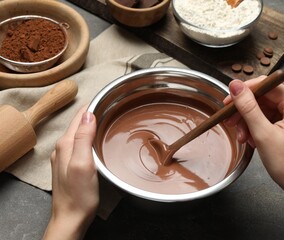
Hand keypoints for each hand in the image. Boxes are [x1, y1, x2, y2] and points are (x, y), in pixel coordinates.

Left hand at [43, 106, 98, 239]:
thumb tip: (88, 114)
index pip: (80, 116)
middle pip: (79, 122)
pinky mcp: (70, 164)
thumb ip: (83, 138)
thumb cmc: (79, 196)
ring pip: (80, 132)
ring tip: (109, 118)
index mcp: (66, 144)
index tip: (110, 99)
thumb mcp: (83, 164)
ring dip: (92, 123)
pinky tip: (98, 138)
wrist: (71, 218)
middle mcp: (62, 147)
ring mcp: (65, 156)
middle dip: (94, 112)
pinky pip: (80, 143)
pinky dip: (89, 135)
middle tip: (114, 106)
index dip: (94, 105)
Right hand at [225, 77, 283, 238]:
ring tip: (242, 137)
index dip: (244, 92)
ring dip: (251, 122)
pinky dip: (260, 127)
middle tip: (230, 122)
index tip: (227, 102)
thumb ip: (248, 107)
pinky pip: (273, 119)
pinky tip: (252, 139)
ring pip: (267, 110)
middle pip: (266, 98)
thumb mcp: (262, 134)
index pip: (266, 85)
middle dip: (246, 111)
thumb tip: (235, 85)